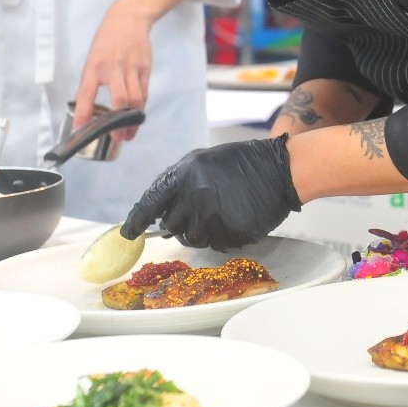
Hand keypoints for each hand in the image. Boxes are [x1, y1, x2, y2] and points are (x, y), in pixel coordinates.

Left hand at [73, 0, 155, 140]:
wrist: (129, 19)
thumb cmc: (107, 41)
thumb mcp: (92, 59)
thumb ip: (92, 82)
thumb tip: (88, 109)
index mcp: (94, 66)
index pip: (86, 93)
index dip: (83, 114)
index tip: (80, 130)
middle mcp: (113, 68)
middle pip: (120, 100)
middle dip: (119, 123)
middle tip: (116, 137)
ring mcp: (132, 68)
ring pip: (136, 99)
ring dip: (133, 121)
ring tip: (128, 133)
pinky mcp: (145, 68)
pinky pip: (144, 93)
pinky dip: (140, 108)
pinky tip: (136, 117)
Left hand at [122, 136, 301, 250]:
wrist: (279, 168)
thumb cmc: (240, 164)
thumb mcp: (202, 162)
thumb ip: (177, 184)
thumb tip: (156, 211)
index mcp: (184, 174)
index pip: (150, 202)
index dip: (137, 219)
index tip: (128, 233)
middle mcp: (194, 196)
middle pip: (171, 225)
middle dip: (180, 222)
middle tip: (200, 211)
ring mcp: (213, 215)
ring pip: (192, 238)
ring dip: (202, 231)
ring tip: (220, 212)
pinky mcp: (230, 232)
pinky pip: (216, 244)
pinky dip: (221, 236)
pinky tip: (234, 217)